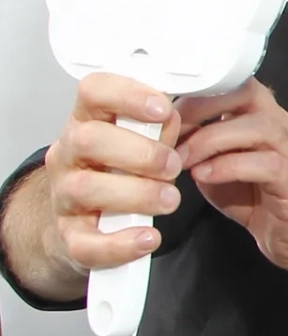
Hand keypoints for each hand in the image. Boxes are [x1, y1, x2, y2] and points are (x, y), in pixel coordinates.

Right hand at [41, 73, 183, 271]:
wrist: (88, 221)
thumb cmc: (120, 170)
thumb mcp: (140, 140)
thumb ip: (158, 128)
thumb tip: (175, 117)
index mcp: (88, 121)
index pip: (93, 91)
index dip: (127, 95)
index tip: (162, 109)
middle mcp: (69, 154)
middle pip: (88, 140)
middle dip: (140, 152)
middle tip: (173, 166)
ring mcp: (64, 196)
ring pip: (86, 189)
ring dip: (136, 194)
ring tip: (169, 199)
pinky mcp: (70, 236)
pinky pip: (85, 243)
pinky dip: (120, 243)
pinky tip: (148, 237)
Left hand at [173, 79, 287, 277]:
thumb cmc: (255, 195)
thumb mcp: (215, 164)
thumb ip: (194, 144)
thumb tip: (160, 131)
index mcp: (259, 115)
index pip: (231, 81)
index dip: (195, 90)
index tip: (162, 112)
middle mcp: (279, 125)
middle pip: (247, 93)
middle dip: (203, 107)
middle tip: (170, 132)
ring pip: (259, 127)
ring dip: (212, 140)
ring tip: (182, 160)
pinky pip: (267, 164)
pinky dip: (230, 166)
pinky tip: (204, 176)